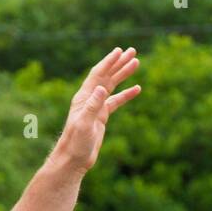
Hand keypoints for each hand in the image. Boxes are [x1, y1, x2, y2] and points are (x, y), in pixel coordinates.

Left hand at [54, 47, 141, 175]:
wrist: (74, 159)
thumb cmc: (76, 143)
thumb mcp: (84, 124)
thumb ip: (92, 106)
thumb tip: (101, 88)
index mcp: (84, 97)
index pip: (98, 75)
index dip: (109, 62)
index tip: (120, 51)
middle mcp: (89, 99)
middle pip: (106, 76)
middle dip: (119, 63)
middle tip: (132, 51)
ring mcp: (96, 107)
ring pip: (112, 86)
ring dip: (123, 74)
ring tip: (136, 63)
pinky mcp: (101, 116)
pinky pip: (116, 101)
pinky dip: (126, 94)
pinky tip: (137, 88)